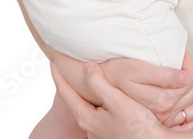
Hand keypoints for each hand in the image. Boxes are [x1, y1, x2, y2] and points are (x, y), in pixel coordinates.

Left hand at [53, 61, 169, 138]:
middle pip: (76, 99)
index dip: (58, 75)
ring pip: (90, 105)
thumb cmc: (139, 126)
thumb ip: (99, 84)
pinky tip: (110, 94)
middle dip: (73, 84)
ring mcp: (100, 131)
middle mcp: (90, 127)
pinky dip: (101, 100)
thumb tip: (87, 67)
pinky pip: (102, 111)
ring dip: (89, 92)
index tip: (53, 61)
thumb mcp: (118, 101)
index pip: (66, 93)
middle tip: (69, 67)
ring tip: (91, 78)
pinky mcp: (111, 131)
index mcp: (87, 118)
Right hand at [103, 51, 192, 129]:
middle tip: (182, 62)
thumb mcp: (137, 69)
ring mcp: (165, 120)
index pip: (190, 80)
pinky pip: (190, 118)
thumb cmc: (119, 74)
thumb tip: (184, 77)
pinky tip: (183, 92)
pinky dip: (191, 103)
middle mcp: (165, 114)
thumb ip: (163, 75)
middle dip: (192, 74)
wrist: (101, 88)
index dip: (188, 63)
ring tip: (183, 74)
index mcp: (161, 101)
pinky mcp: (163, 122)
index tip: (181, 53)